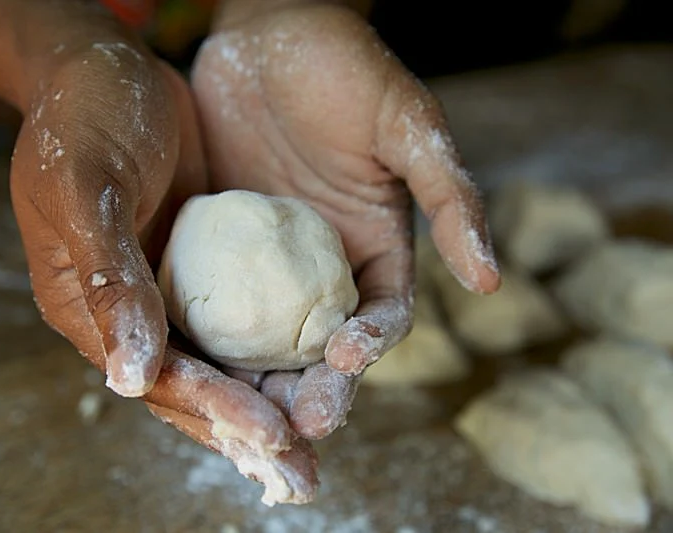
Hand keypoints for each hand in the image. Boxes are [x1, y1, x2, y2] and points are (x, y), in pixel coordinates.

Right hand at [9, 34, 318, 503]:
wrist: (106, 67)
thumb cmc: (81, 120)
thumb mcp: (85, 190)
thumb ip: (110, 280)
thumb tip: (129, 380)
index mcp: (87, 309)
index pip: (157, 377)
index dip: (214, 408)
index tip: (272, 433)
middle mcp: (128, 313)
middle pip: (192, 388)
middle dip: (249, 430)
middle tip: (305, 473)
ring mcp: (168, 290)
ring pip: (221, 362)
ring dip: (267, 401)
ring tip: (320, 436)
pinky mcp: (202, 266)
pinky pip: (239, 319)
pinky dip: (270, 349)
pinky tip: (314, 370)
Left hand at [192, 3, 500, 437]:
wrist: (265, 31)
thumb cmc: (345, 67)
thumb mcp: (406, 124)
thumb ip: (448, 195)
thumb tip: (490, 279)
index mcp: (374, 248)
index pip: (381, 317)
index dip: (370, 345)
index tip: (347, 362)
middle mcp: (322, 268)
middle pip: (322, 347)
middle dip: (313, 389)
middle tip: (294, 424)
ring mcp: (267, 265)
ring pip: (265, 339)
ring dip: (257, 381)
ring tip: (240, 414)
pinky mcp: (219, 250)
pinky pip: (211, 302)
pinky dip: (205, 336)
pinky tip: (187, 359)